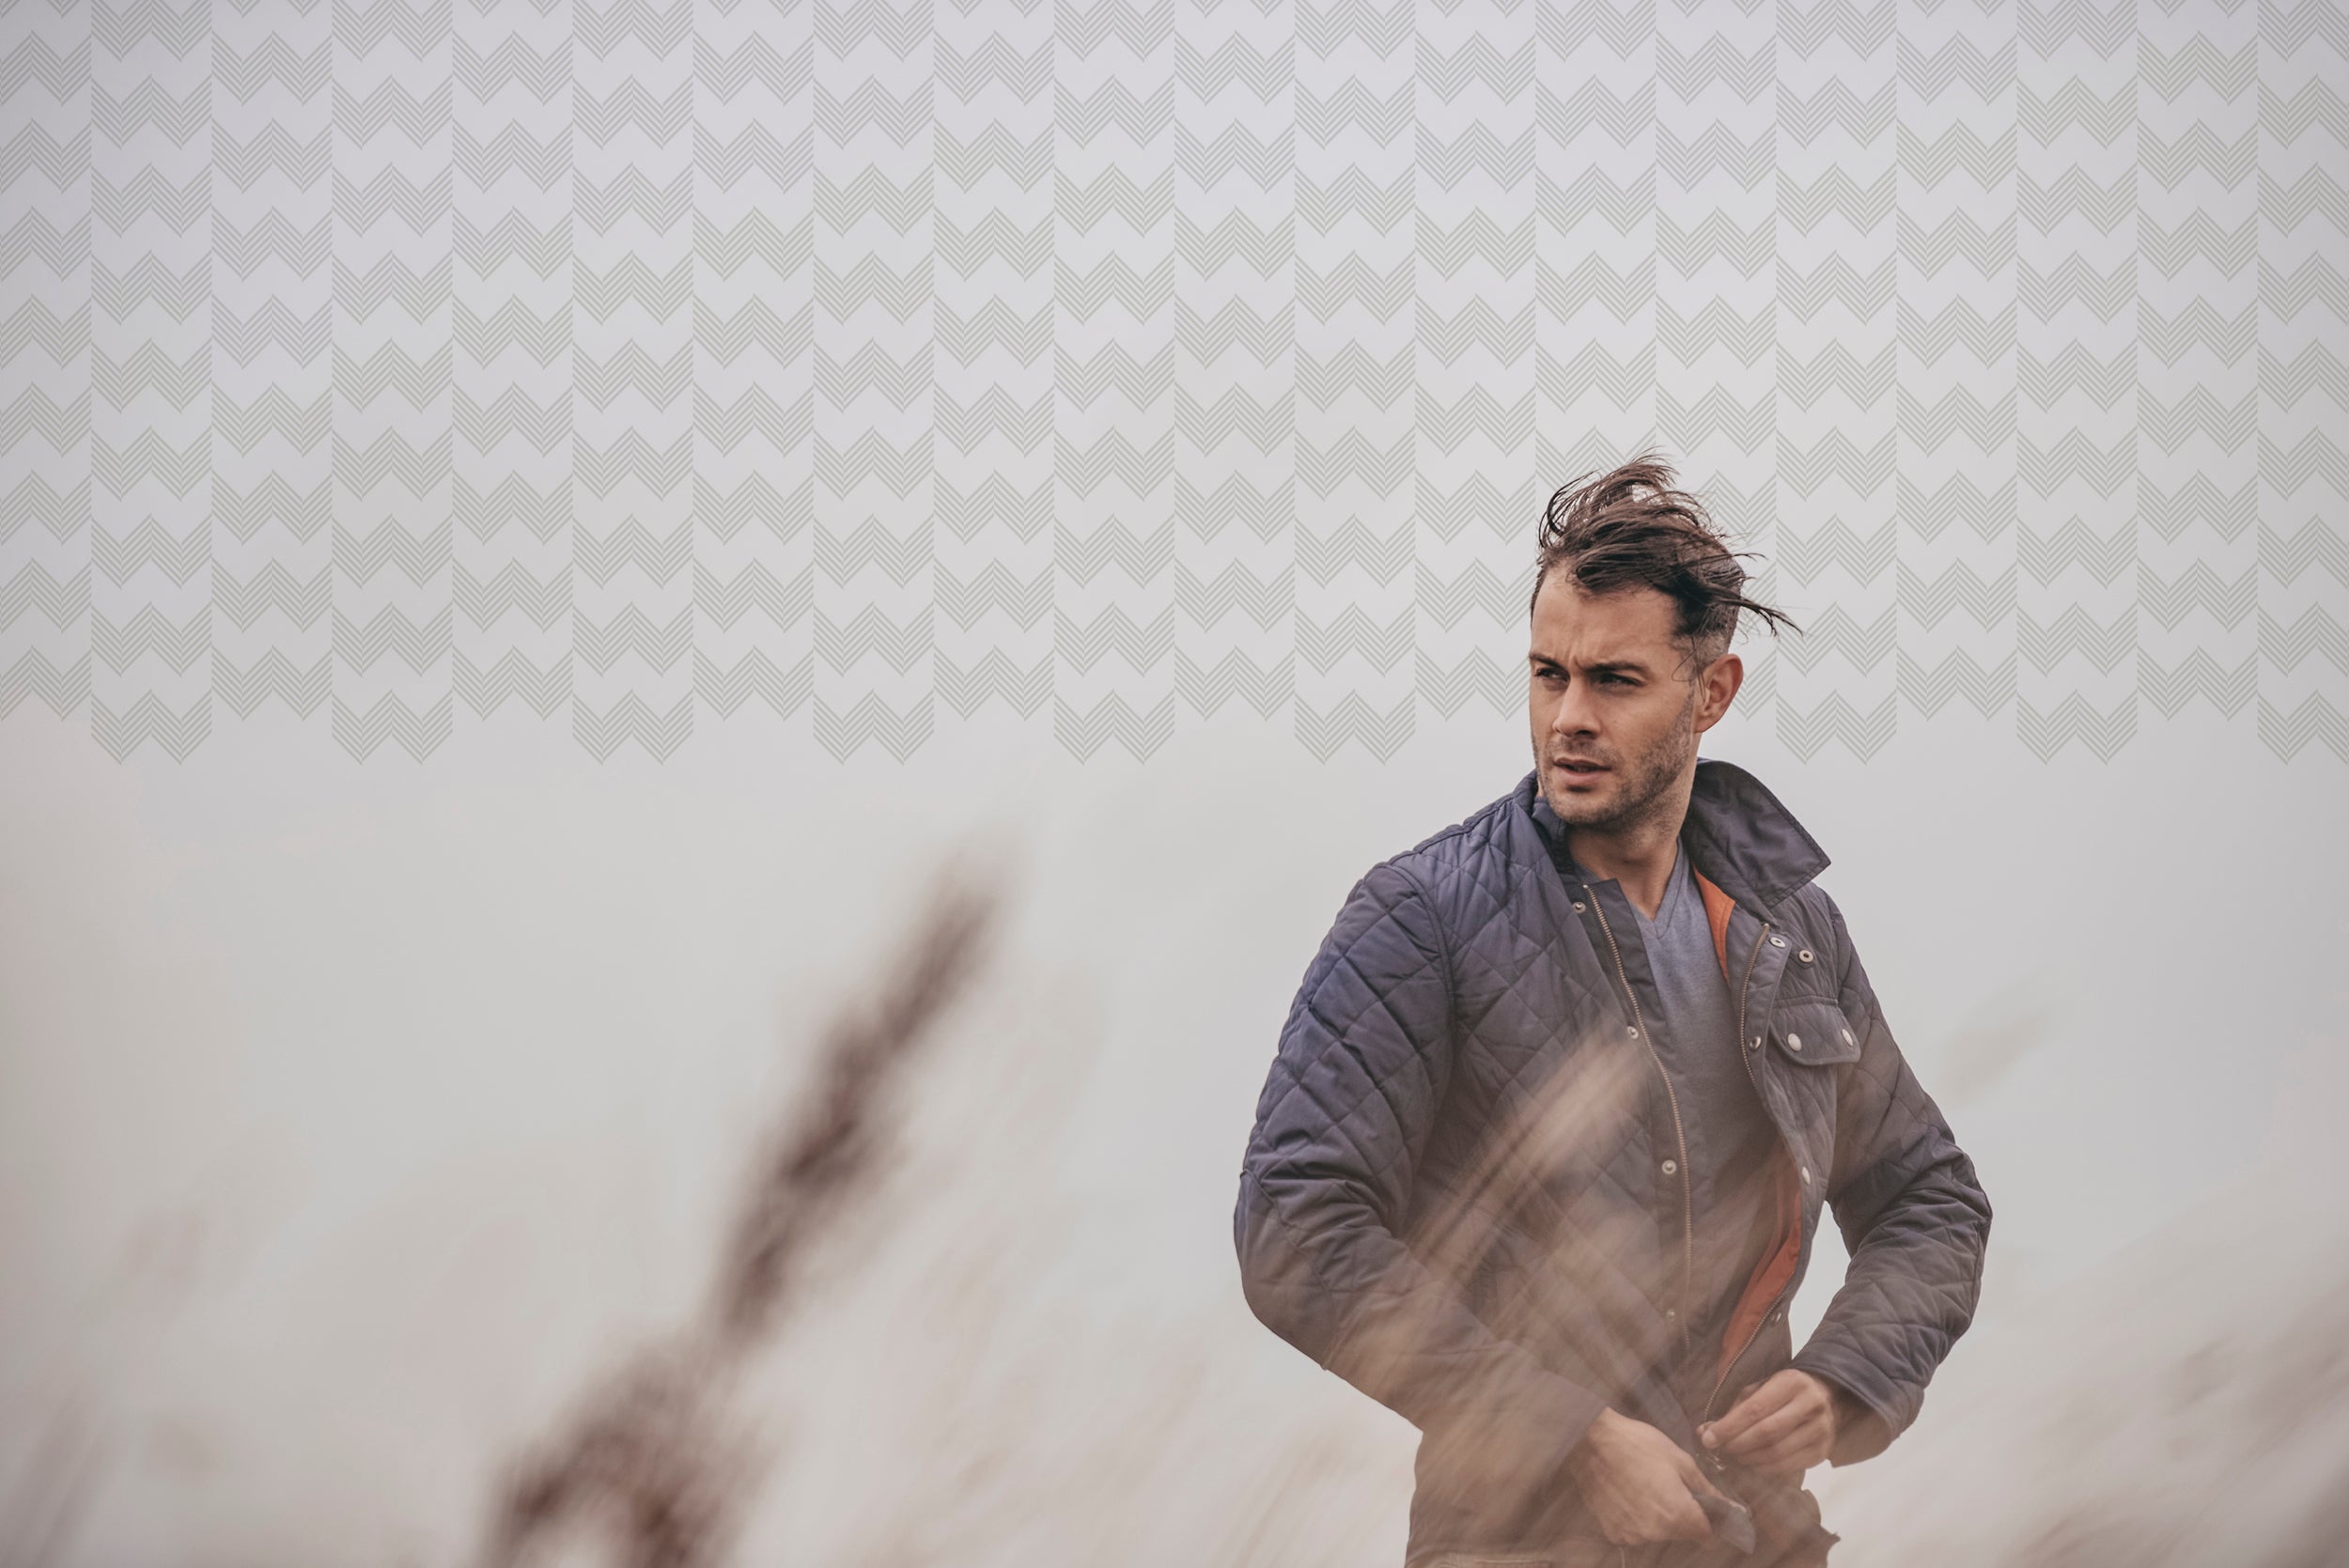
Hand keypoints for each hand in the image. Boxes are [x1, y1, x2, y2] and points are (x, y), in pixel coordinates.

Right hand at [1563, 1408, 1720, 1545]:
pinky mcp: (1614, 1533)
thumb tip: (1732, 1510)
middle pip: (1683, 1533)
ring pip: (1659, 1533)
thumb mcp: (1680, 1460)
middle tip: (1669, 1485)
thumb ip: (1707, 1490)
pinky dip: (1638, 1519)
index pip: (1707, 1535)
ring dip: (1659, 1517)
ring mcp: (1633, 1535)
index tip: (1705, 1508)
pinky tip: (1630, 1495)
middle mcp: (1656, 1532)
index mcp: (1678, 1513)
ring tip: (1646, 1486)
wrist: (1589, 1441)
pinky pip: (1637, 1531)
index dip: (1710, 1521)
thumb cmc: (1636, 1444)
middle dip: (1683, 1514)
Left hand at [1698, 1369, 1842, 1477]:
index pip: (1755, 1409)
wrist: (1828, 1398)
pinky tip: (1752, 1465)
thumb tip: (1705, 1431)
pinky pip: (1788, 1466)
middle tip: (1720, 1451)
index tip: (1708, 1439)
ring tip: (1733, 1458)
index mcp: (1791, 1383)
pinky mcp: (1821, 1452)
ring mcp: (1819, 1431)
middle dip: (1737, 1445)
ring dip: (1749, 1459)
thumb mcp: (1762, 1387)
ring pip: (1777, 1453)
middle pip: (1767, 1433)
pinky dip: (1764, 1469)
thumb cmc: (1785, 1391)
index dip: (1729, 1427)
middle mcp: (1810, 1406)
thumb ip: (1736, 1407)